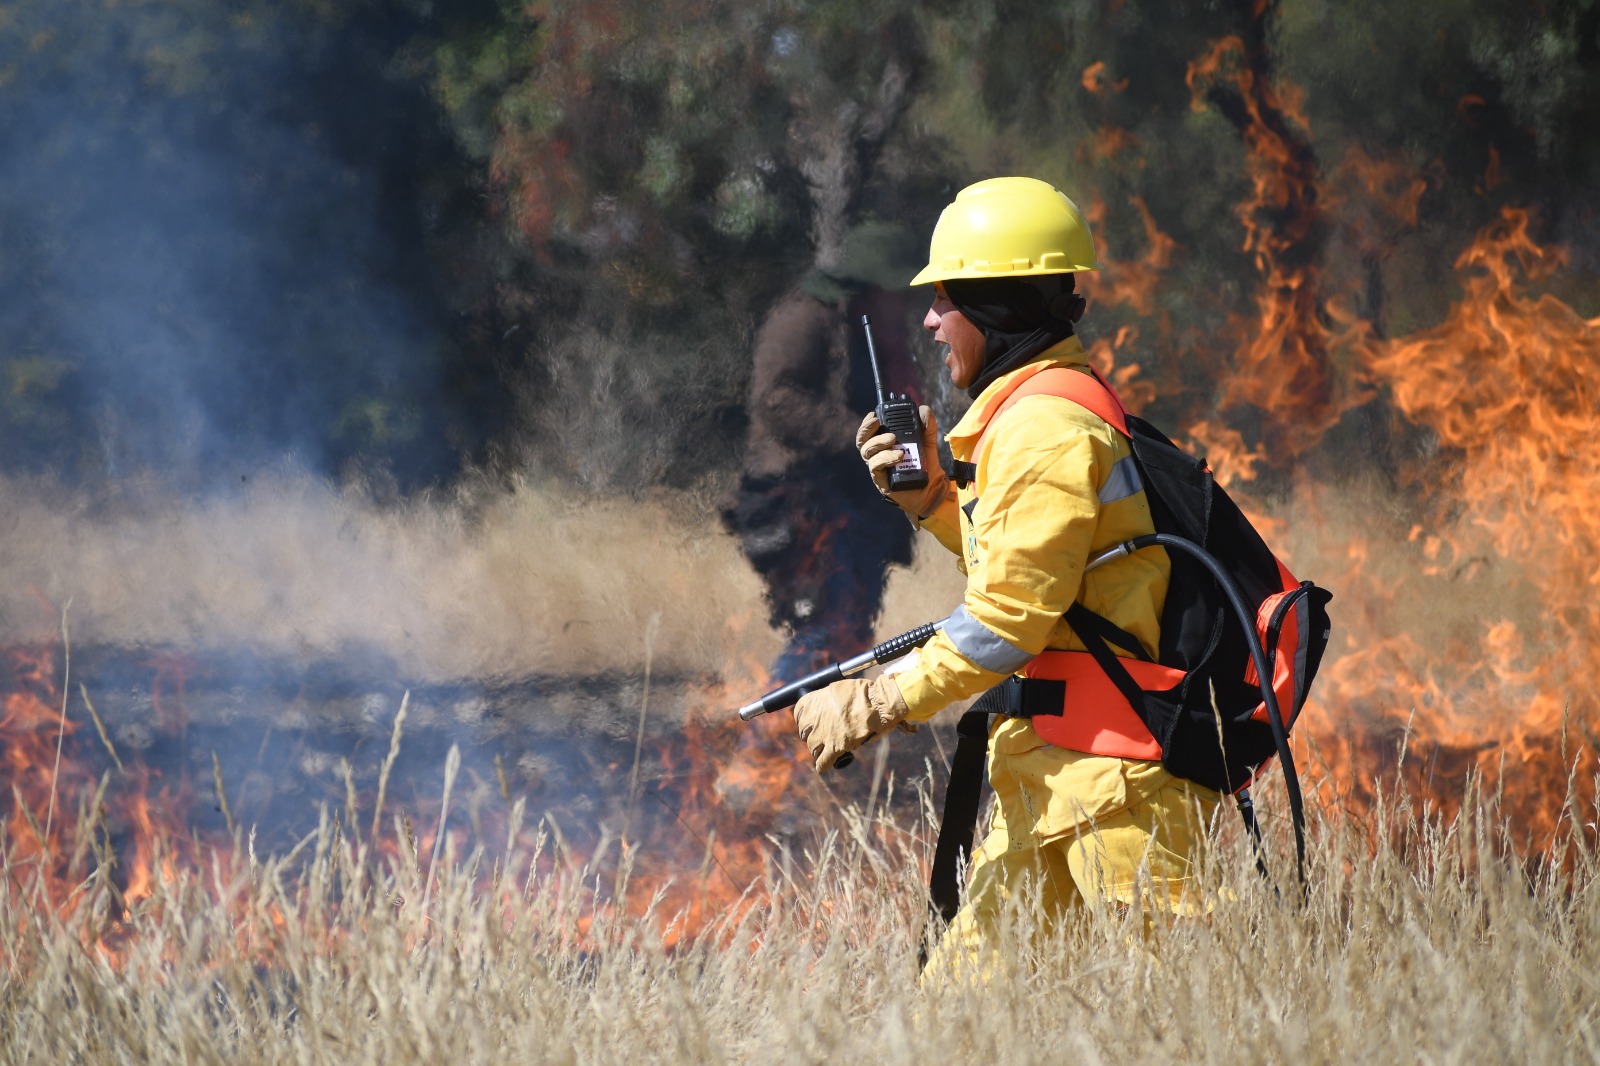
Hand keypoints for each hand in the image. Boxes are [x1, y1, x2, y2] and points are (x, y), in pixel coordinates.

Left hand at [793, 676, 909, 773]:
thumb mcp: (838, 689)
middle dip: (812, 734)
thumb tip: (826, 707)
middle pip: (804, 732)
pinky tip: (822, 768)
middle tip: (822, 734)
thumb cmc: (863, 694)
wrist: (878, 704)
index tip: (810, 721)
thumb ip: (827, 699)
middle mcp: (814, 718)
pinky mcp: (835, 747)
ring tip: (827, 748)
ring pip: (812, 747)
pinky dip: (822, 766)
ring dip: (819, 748)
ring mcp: (823, 734)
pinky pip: (823, 762)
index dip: (804, 719)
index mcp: (814, 701)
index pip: (798, 713)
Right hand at [856, 405, 947, 518]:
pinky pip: (876, 467)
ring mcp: (878, 469)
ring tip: (893, 440)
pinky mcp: (881, 481)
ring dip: (878, 443)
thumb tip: (924, 409)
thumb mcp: (928, 443)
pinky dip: (885, 458)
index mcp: (885, 446)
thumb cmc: (926, 466)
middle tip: (878, 422)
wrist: (933, 489)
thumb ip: (927, 426)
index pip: (869, 433)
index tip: (873, 415)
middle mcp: (878, 456)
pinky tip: (898, 456)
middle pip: (862, 441)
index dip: (867, 424)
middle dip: (867, 430)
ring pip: (867, 452)